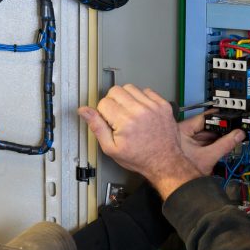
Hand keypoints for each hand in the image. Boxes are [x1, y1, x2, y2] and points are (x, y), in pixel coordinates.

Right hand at [78, 85, 200, 199]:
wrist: (164, 161)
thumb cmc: (140, 158)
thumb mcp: (111, 148)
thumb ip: (96, 127)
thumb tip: (84, 111)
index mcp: (125, 121)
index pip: (103, 102)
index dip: (102, 112)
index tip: (109, 121)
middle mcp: (139, 111)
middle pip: (115, 90)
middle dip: (112, 102)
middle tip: (117, 116)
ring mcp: (153, 106)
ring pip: (130, 87)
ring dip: (126, 97)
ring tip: (129, 112)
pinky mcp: (163, 105)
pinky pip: (147, 90)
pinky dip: (141, 98)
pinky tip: (140, 110)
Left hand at [178, 112, 245, 174]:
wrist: (178, 187)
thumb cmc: (184, 174)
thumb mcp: (209, 157)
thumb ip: (225, 144)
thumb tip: (238, 135)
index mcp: (182, 130)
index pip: (203, 118)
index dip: (218, 118)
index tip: (229, 117)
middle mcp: (181, 133)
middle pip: (205, 126)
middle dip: (219, 129)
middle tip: (233, 129)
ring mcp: (185, 140)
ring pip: (205, 134)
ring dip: (217, 136)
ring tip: (230, 137)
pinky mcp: (188, 147)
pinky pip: (202, 141)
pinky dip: (212, 142)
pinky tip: (221, 144)